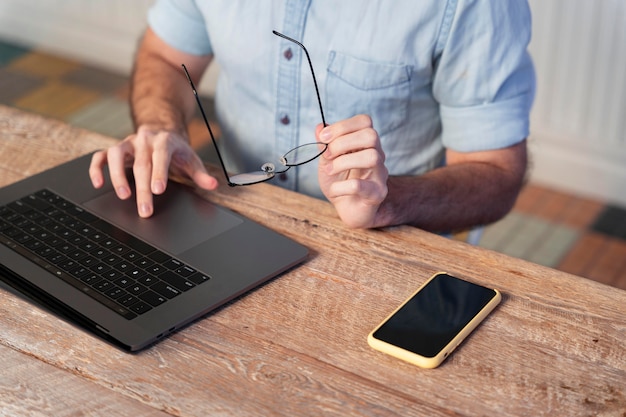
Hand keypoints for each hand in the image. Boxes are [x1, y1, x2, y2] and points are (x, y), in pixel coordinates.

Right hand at [89, 125, 217, 217]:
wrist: (162, 131)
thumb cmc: (176, 150)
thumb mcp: (191, 160)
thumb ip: (201, 174)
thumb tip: (214, 186)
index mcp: (164, 141)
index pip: (161, 156)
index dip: (159, 172)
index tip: (157, 190)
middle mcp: (144, 140)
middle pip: (141, 164)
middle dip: (142, 188)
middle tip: (144, 210)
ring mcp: (127, 143)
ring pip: (115, 155)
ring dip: (117, 176)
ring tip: (123, 196)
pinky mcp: (115, 149)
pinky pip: (100, 156)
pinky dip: (96, 168)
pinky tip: (98, 183)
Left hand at [316, 115, 388, 228]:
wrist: (348, 209)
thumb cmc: (340, 182)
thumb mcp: (327, 161)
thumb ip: (324, 145)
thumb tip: (320, 127)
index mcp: (365, 144)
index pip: (364, 121)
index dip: (343, 126)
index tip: (323, 138)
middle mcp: (377, 155)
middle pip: (371, 135)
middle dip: (343, 142)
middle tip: (328, 155)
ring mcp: (380, 175)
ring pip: (372, 157)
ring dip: (343, 162)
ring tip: (330, 171)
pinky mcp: (377, 194)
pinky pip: (360, 186)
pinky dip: (341, 186)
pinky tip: (334, 189)